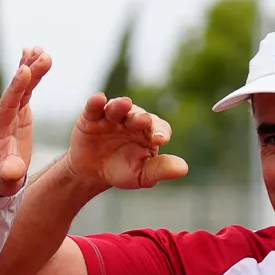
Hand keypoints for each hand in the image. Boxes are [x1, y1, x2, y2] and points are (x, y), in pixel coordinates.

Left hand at [0, 46, 50, 196]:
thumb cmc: (1, 179)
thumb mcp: (6, 180)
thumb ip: (10, 173)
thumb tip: (14, 170)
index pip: (7, 105)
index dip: (16, 88)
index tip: (24, 71)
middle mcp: (2, 116)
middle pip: (16, 91)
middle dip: (28, 72)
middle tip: (41, 55)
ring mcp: (10, 112)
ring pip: (21, 86)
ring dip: (31, 67)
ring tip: (41, 50)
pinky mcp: (18, 111)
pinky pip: (24, 88)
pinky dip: (29, 71)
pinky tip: (32, 53)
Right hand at [63, 92, 188, 192]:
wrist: (92, 172)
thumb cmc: (122, 171)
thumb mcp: (142, 175)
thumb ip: (160, 170)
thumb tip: (183, 169)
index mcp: (149, 132)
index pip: (159, 128)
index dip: (160, 131)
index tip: (160, 139)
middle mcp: (132, 120)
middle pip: (138, 115)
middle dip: (140, 118)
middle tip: (143, 121)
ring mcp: (112, 117)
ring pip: (117, 108)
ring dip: (120, 106)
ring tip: (123, 104)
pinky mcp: (91, 117)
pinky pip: (94, 107)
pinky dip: (96, 102)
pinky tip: (99, 99)